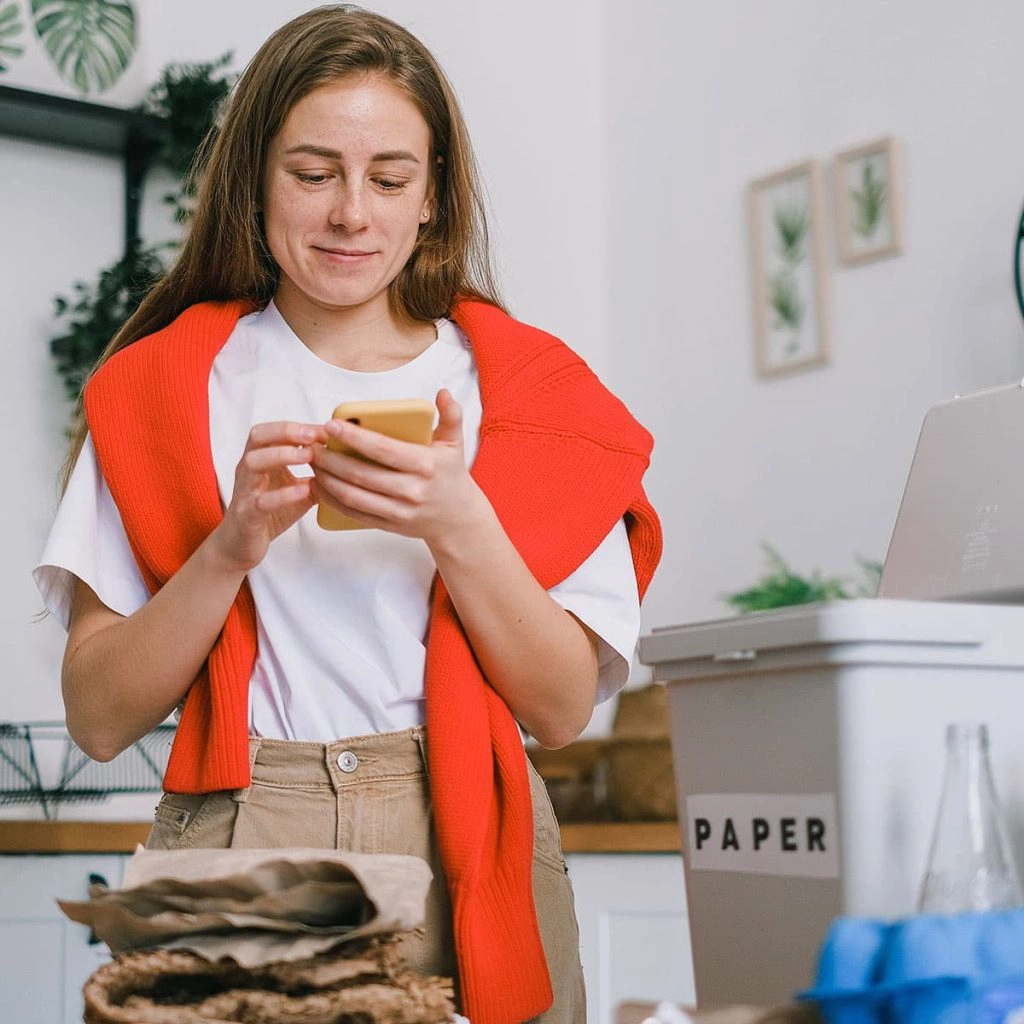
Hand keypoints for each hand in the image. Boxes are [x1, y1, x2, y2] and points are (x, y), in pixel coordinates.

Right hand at [208, 421, 327, 572]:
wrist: (242, 545)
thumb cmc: (270, 513)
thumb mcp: (299, 490)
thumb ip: (317, 475)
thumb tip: (346, 461)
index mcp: (260, 459)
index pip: (273, 431)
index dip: (298, 427)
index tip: (325, 429)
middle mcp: (249, 470)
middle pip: (258, 437)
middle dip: (286, 432)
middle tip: (313, 436)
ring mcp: (246, 491)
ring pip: (254, 463)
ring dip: (282, 455)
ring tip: (308, 456)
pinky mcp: (247, 515)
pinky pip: (261, 501)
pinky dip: (283, 494)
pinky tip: (303, 490)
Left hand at [311, 389, 490, 546]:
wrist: (458, 519)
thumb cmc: (450, 475)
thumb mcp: (455, 444)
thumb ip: (451, 416)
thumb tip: (443, 393)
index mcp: (425, 465)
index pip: (383, 449)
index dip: (354, 437)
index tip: (331, 425)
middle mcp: (412, 490)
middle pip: (361, 474)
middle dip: (331, 459)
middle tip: (312, 445)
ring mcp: (400, 511)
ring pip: (353, 496)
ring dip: (327, 480)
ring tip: (314, 463)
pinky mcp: (390, 526)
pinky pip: (355, 513)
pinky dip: (333, 500)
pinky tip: (321, 486)